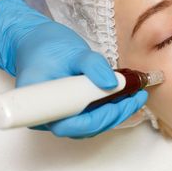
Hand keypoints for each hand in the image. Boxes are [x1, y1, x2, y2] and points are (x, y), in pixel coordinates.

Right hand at [0, 0, 147, 137]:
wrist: (33, 42)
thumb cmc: (46, 46)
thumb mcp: (72, 50)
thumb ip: (92, 66)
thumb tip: (112, 84)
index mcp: (41, 106)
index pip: (72, 125)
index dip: (98, 118)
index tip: (119, 103)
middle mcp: (50, 117)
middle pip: (85, 128)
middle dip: (114, 115)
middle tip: (137, 98)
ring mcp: (61, 115)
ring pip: (91, 124)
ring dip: (116, 112)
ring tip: (136, 96)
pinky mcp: (71, 109)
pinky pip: (91, 116)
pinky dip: (110, 108)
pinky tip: (126, 97)